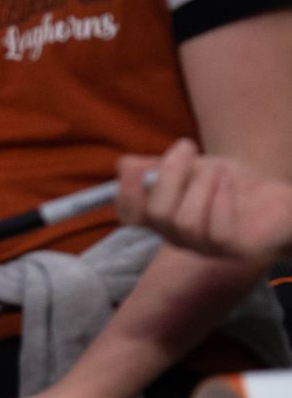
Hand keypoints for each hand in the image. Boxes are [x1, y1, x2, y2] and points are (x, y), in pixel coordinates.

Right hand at [118, 138, 291, 265]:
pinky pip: (216, 231)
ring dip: (202, 185)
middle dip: (170, 175)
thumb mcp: (191, 166)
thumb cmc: (227, 181)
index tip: (136, 165)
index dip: (126, 192)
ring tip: (218, 168)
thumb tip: (125, 165)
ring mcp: (204, 247)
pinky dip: (222, 201)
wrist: (272, 195)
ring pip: (186, 222)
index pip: (129, 215)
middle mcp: (177, 236)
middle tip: (187, 147)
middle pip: (157, 214)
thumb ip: (158, 166)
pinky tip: (229, 184)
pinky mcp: (232, 250)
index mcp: (161, 217)